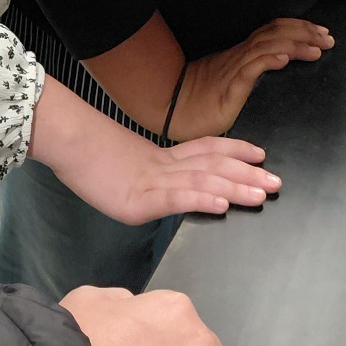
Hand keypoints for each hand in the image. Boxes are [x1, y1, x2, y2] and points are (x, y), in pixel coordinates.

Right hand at [29, 76, 281, 223]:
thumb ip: (144, 174)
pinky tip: (222, 205)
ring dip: (236, 187)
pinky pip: (178, 198)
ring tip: (261, 194)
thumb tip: (155, 183)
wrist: (68, 140)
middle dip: (248, 174)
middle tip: (277, 181)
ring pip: (204, 181)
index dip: (235, 149)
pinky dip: (203, 200)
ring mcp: (155, 181)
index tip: (259, 153)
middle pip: (214, 165)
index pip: (206, 149)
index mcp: (161, 157)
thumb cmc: (88, 153)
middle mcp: (164, 165)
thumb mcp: (122, 163)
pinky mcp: (141, 199)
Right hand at [166, 18, 331, 138]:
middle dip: (305, 33)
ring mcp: (236, 68)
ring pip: (268, 47)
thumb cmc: (205, 99)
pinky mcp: (230, 85)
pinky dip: (268, 60)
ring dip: (295, 45)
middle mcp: (242, 55)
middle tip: (328, 38)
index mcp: (245, 53)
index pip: (275, 30)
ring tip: (317, 48)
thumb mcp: (235, 80)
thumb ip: (254, 71)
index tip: (321, 33)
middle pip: (276, 33)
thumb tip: (278, 62)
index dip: (299, 28)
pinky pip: (250, 68)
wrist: (176, 107)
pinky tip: (283, 59)